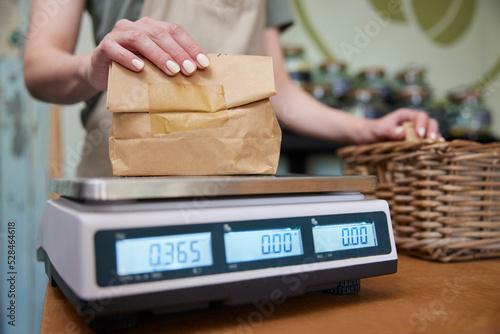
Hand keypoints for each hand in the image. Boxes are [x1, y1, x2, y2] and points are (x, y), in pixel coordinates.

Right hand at [87, 17, 209, 90]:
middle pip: (160, 34)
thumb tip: (197, 74)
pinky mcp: (103, 47)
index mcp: (152, 27)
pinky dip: (127, 58)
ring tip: (171, 70)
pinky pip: (115, 49)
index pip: (175, 31)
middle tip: (189, 70)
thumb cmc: (133, 71)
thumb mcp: (154, 67)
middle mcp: (136, 27)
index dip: (190, 46)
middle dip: (177, 53)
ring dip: (158, 55)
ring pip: (140, 39)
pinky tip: (139, 68)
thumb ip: (171, 64)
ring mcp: (118, 35)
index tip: (203, 64)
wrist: (101, 73)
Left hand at [361, 108, 441, 142]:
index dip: (422, 124)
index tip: (419, 134)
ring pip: (431, 132)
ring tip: (436, 147)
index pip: (420, 116)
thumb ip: (389, 130)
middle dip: (432, 131)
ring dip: (435, 139)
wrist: (367, 138)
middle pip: (429, 123)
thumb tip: (402, 132)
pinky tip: (434, 151)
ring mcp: (415, 132)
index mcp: (405, 115)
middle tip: (431, 140)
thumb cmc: (372, 131)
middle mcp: (413, 122)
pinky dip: (431, 146)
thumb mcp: (378, 129)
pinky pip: (426, 142)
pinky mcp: (414, 142)